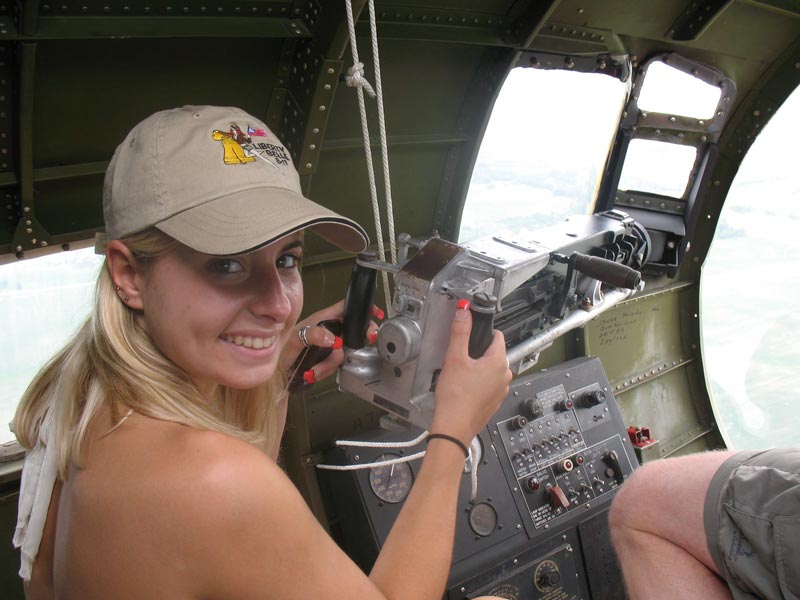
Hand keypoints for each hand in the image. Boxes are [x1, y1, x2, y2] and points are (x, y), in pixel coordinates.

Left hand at [281, 301, 382, 383]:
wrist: (277, 372)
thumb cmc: (282, 350)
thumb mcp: (295, 338)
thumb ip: (314, 334)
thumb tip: (333, 338)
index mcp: (322, 320)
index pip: (346, 308)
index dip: (361, 309)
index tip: (374, 313)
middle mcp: (328, 332)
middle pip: (353, 331)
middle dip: (360, 337)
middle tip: (366, 339)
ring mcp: (329, 348)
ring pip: (343, 354)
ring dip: (328, 365)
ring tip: (313, 369)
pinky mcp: (328, 362)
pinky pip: (335, 367)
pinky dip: (324, 372)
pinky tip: (312, 373)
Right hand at [430, 304, 510, 445]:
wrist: (454, 427)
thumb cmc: (456, 397)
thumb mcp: (454, 358)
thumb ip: (460, 332)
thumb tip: (464, 312)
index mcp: (499, 363)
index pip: (497, 336)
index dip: (483, 332)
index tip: (471, 334)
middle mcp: (504, 376)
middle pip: (493, 353)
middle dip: (477, 352)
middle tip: (459, 358)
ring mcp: (500, 390)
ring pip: (490, 370)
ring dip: (477, 368)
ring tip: (459, 375)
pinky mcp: (493, 402)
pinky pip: (487, 385)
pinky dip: (477, 383)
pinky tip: (463, 388)